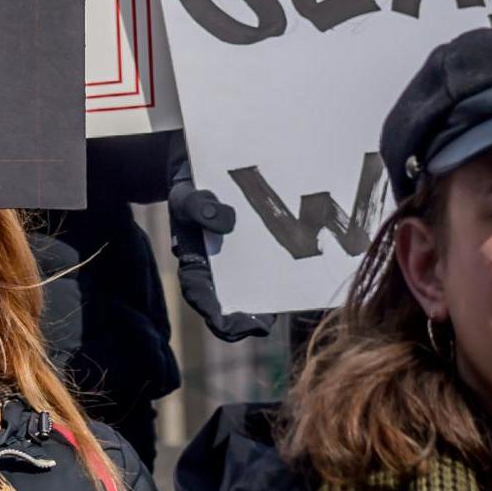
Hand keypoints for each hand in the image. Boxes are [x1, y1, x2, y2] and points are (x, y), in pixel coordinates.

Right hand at [166, 139, 270, 342]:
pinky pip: (271, 262)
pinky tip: (306, 267)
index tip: (227, 325)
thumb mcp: (185, 191)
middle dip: (246, 315)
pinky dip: (284, 269)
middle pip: (229, 299)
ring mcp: (239, 257)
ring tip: (290, 301)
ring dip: (269, 295)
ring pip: (253, 284)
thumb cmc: (189, 182)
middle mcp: (217, 265)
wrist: (202, 165)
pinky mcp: (258, 245)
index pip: (198, 293)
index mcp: (193, 259)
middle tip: (263, 325)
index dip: (213, 312)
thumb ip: (199, 207)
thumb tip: (227, 224)